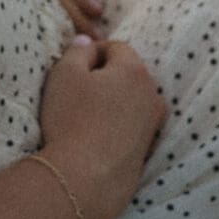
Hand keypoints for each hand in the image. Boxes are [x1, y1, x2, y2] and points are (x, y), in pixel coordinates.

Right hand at [38, 36, 166, 218]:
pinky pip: (133, 126)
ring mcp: (154, 124)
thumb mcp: (63, 73)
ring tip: (87, 116)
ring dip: (114, 102)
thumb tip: (87, 42)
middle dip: (105, 77)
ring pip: (132, 101)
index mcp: (134, 70)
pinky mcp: (149, 149)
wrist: (85, 177)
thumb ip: (77, 50)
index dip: (92, 53)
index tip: (73, 70)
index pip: (116, 47)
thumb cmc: (71, 118)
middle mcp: (152, 94)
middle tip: (77, 93)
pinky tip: (97, 137)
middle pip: (128, 74)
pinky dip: (119, 125)